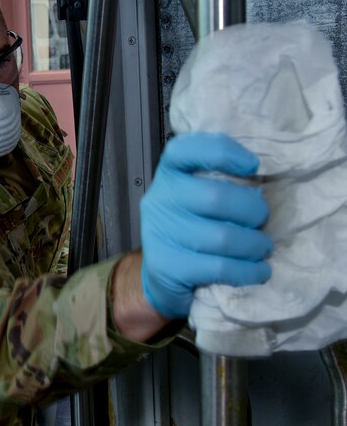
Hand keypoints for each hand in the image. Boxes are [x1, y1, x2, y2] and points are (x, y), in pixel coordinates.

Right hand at [140, 133, 272, 318]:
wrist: (163, 274)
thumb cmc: (193, 227)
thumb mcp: (200, 197)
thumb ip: (224, 183)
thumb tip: (265, 185)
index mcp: (170, 175)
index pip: (184, 151)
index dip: (221, 152)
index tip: (253, 166)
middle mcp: (160, 200)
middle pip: (216, 197)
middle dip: (253, 211)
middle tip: (263, 221)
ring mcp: (159, 234)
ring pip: (222, 237)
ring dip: (254, 245)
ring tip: (262, 248)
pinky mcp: (167, 266)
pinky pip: (219, 267)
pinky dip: (248, 271)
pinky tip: (259, 271)